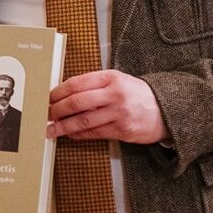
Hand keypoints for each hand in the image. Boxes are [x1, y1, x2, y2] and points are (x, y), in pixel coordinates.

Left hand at [46, 70, 164, 143]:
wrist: (166, 109)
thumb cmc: (137, 94)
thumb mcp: (117, 80)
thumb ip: (94, 84)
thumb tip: (65, 93)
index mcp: (111, 77)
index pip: (77, 83)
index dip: (58, 92)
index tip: (47, 98)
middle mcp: (114, 94)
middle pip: (77, 102)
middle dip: (57, 109)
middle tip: (45, 114)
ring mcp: (119, 113)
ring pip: (83, 120)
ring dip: (63, 126)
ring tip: (51, 129)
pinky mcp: (122, 130)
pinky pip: (94, 133)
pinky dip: (79, 134)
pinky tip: (70, 133)